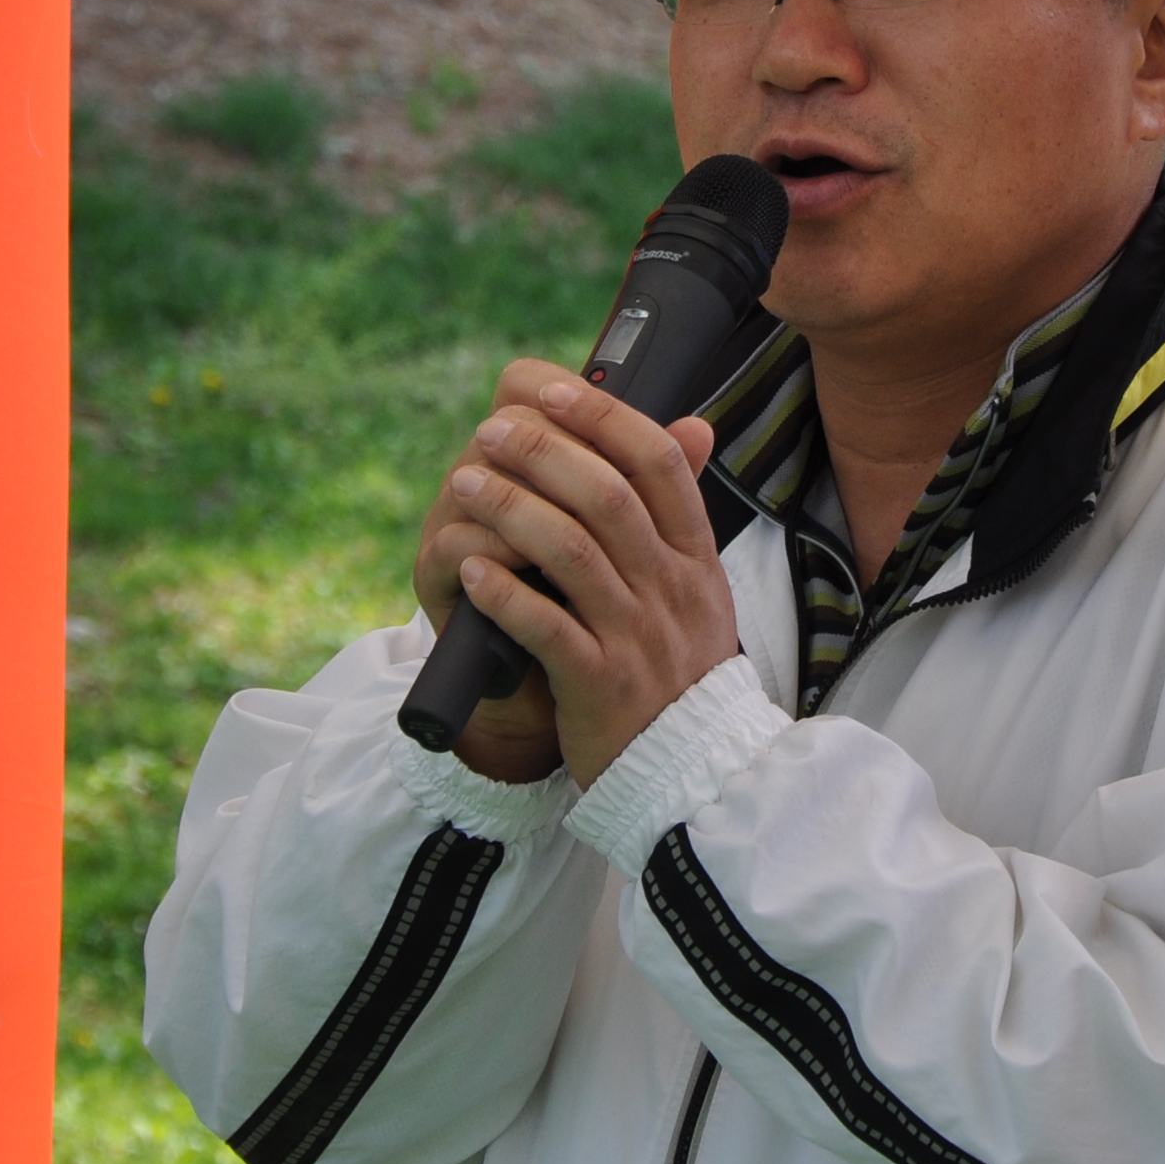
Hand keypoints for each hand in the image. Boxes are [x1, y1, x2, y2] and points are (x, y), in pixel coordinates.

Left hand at [411, 359, 736, 788]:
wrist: (692, 772)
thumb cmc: (678, 669)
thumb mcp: (699, 589)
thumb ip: (679, 516)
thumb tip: (690, 426)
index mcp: (695, 558)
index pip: (658, 463)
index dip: (603, 418)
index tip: (551, 391)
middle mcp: (670, 588)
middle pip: (606, 496)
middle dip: (541, 452)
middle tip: (490, 431)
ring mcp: (637, 636)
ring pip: (571, 552)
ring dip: (510, 508)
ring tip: (465, 483)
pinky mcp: (599, 684)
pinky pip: (546, 627)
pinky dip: (504, 593)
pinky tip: (471, 569)